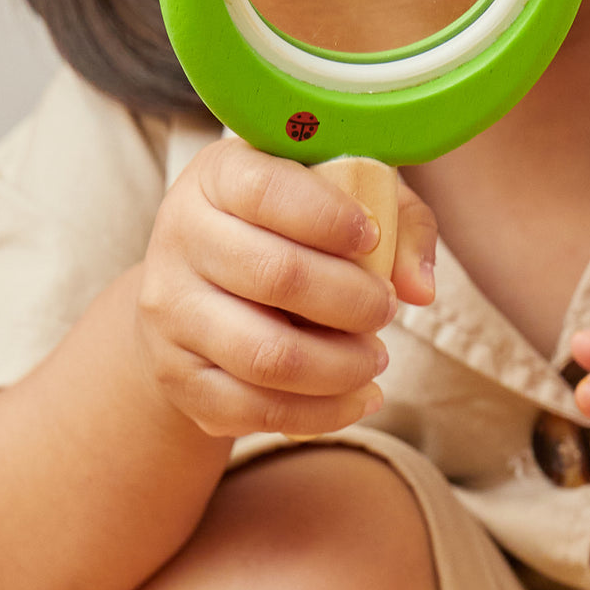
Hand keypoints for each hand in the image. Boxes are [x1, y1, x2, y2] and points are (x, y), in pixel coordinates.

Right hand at [135, 140, 436, 439]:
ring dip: (343, 366)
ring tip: (375, 357)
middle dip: (354, 301)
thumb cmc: (287, 227)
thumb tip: (420, 289)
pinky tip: (358, 396)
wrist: (197, 284)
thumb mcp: (340, 196)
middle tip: (386, 308)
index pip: (268, 191)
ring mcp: (170, 310)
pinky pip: (254, 411)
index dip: (331, 218)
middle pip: (277, 276)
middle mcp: (180, 236)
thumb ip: (397, 222)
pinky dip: (322, 414)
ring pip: (268, 356)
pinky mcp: (176, 375)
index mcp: (217, 176)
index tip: (373, 235)